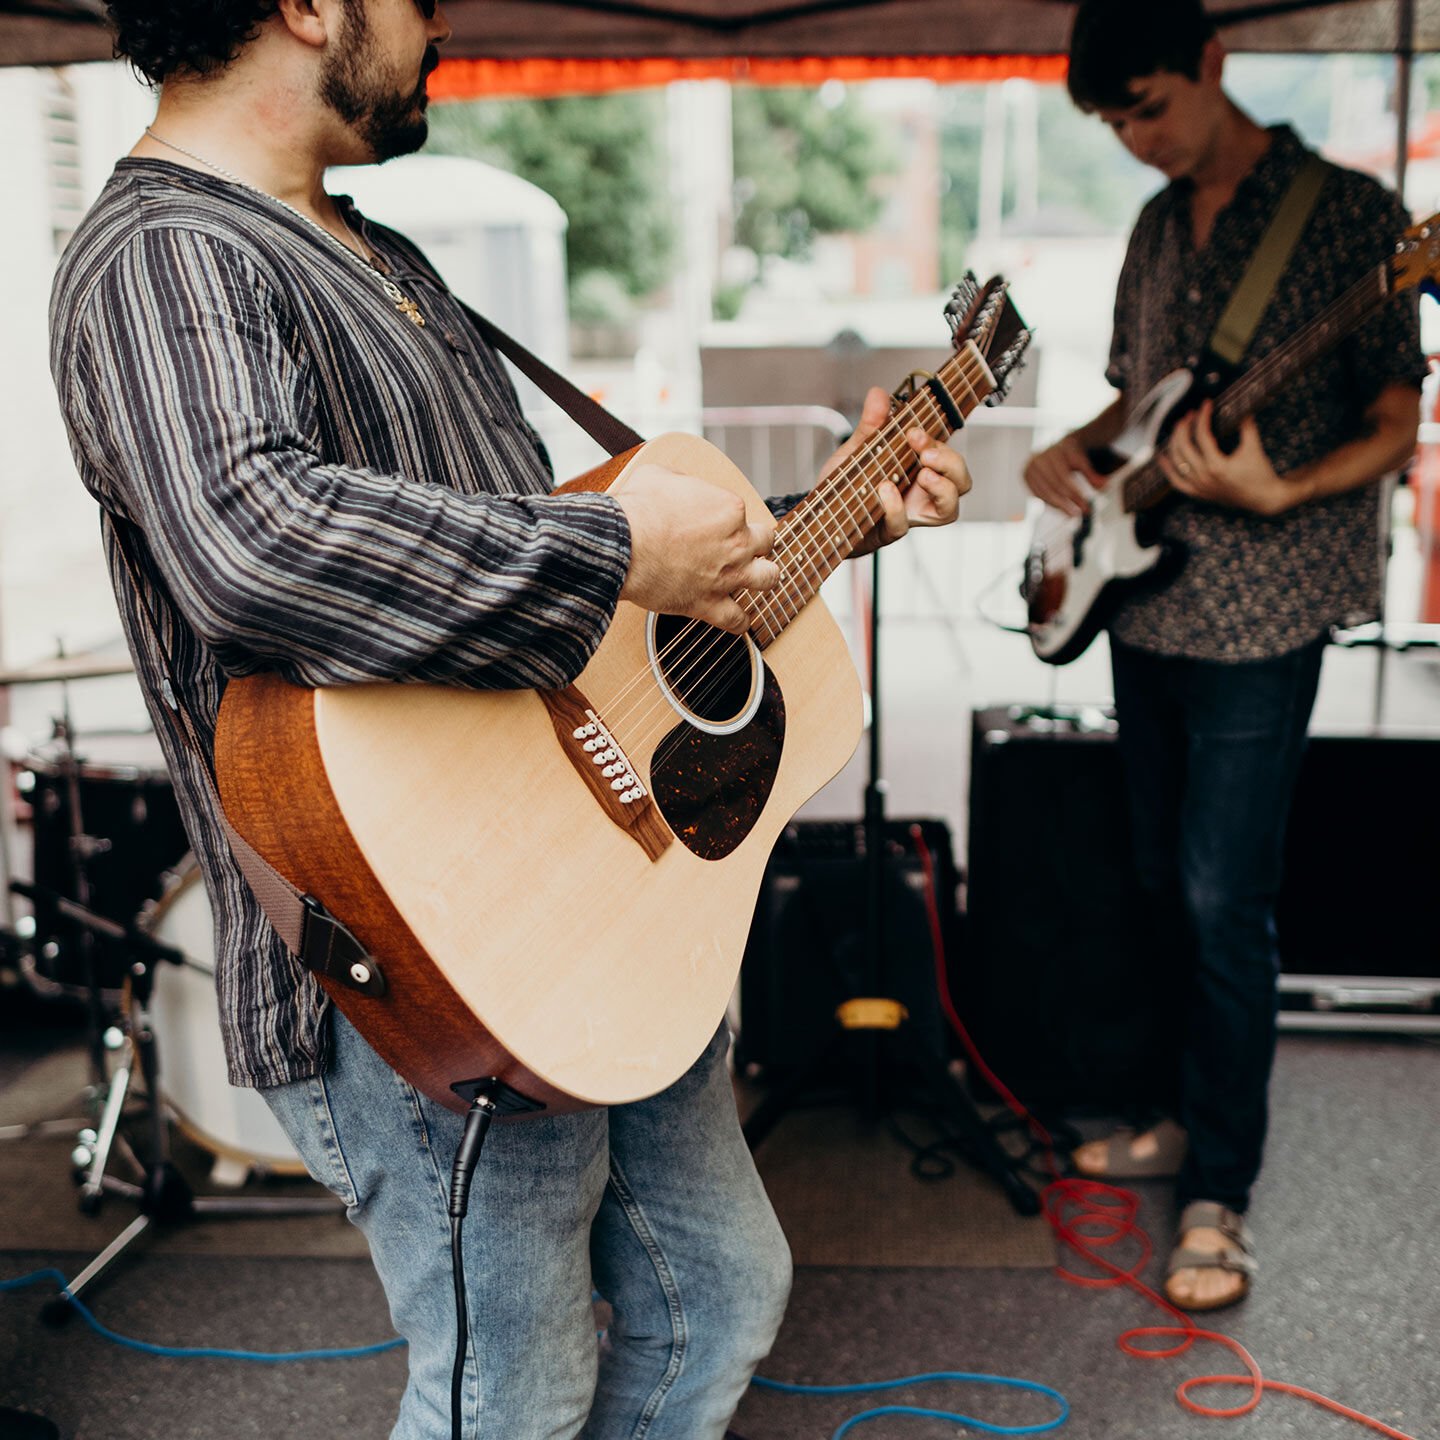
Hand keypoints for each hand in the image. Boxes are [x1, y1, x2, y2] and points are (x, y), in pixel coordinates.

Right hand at [615, 465, 778, 632]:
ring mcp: (727, 576)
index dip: (726, 517)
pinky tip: (738, 618)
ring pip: (768, 579)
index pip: (741, 512)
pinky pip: (737, 620)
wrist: (621, 546)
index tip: (712, 522)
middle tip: (740, 547)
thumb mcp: (658, 475)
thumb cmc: (636, 511)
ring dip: (763, 577)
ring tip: (753, 578)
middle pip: (765, 543)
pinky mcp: (709, 604)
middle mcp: (736, 543)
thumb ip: (681, 481)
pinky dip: (741, 621)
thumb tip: (680, 486)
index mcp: (728, 509)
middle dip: (756, 544)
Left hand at [831, 387, 970, 556]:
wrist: (820, 515)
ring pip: (949, 509)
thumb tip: (879, 394)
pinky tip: (885, 491)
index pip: (947, 455)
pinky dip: (896, 507)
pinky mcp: (888, 531)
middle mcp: (921, 493)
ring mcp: (909, 514)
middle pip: (962, 481)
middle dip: (950, 462)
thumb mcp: (856, 450)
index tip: (914, 431)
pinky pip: (902, 525)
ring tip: (923, 474)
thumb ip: (871, 425)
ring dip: (943, 488)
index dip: (939, 442)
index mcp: (920, 469)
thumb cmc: (846, 486)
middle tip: (925, 454)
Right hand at [1023, 433, 1103, 517]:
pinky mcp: (1026, 476)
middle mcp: (1039, 458)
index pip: (1064, 478)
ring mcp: (1030, 467)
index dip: (1075, 494)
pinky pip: (1038, 494)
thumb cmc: (1070, 455)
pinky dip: (1050, 503)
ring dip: (1059, 506)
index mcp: (1054, 451)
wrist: (1056, 448)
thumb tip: (1104, 486)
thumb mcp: (1083, 461)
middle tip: (1079, 513)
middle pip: (1054, 487)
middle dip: (1067, 503)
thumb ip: (1092, 474)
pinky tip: (1061, 508)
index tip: (1086, 506)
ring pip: (1044, 493)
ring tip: (1072, 514)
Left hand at [1160, 401, 1303, 515]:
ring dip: (1175, 442)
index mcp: (1217, 466)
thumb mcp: (1254, 447)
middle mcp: (1204, 477)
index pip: (1202, 436)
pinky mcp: (1198, 493)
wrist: (1264, 499)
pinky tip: (1162, 457)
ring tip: (1179, 428)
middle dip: (1184, 427)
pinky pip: (1176, 482)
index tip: (1206, 404)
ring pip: (1177, 462)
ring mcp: (1199, 487)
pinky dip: (1167, 469)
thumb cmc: (1260, 472)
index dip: (1203, 417)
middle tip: (1189, 414)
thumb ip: (1246, 426)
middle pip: (1184, 447)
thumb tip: (1240, 406)